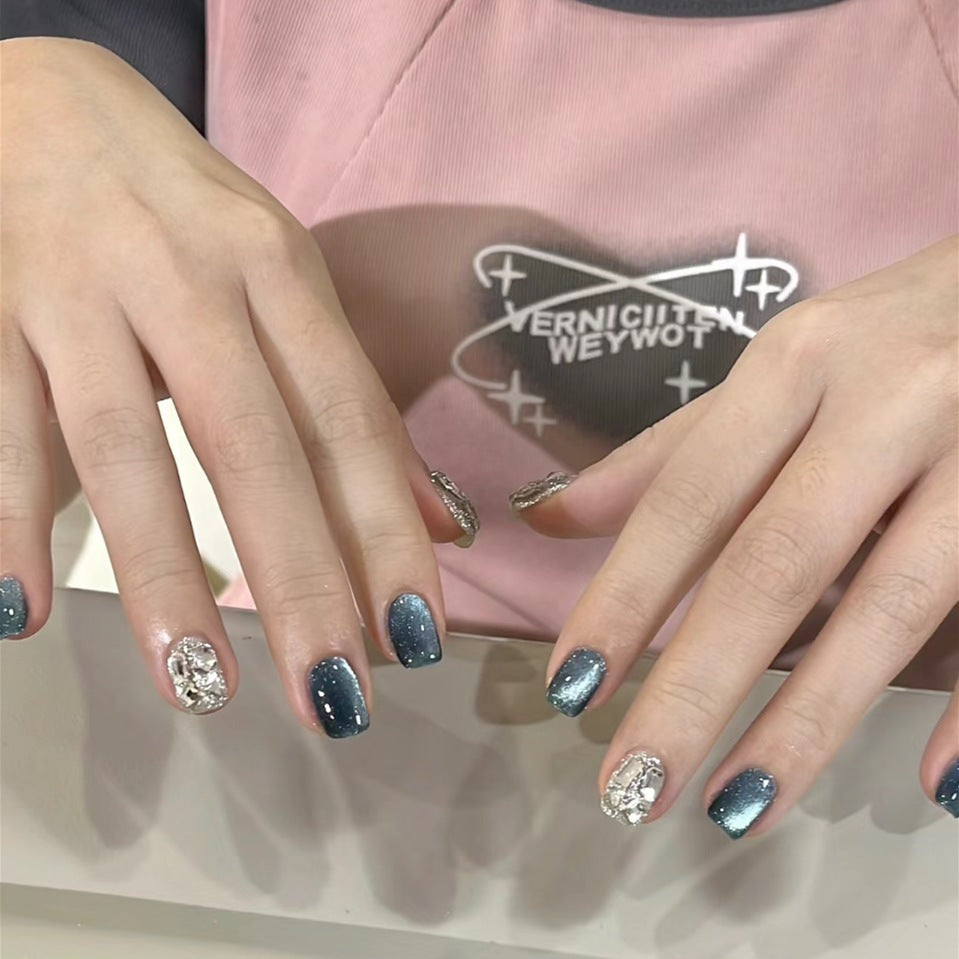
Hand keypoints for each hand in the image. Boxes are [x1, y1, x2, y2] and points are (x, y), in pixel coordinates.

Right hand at [0, 39, 473, 732]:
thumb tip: (441, 521)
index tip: (416, 633)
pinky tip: (19, 611)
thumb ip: (353, 405)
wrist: (50, 103)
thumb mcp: (288, 284)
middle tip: (333, 696)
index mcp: (279, 275)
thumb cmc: (189, 216)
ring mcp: (82, 293)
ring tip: (199, 683)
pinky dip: (8, 515)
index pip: (350, 422)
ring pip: (125, 444)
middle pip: (255, 445)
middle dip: (301, 578)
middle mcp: (190, 281)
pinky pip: (2, 422)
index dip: (388, 531)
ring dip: (162, 571)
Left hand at [514, 236, 958, 830]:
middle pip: (776, 560)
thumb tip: (549, 516)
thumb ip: (669, 453)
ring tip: (736, 806)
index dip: (624, 594)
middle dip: (696, 683)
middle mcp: (887, 400)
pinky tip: (929, 783)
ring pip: (891, 600)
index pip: (691, 495)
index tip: (571, 687)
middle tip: (630, 785)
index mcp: (797, 363)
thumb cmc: (885, 340)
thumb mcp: (775, 373)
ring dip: (810, 716)